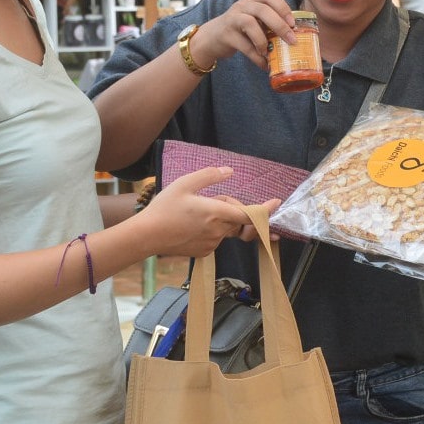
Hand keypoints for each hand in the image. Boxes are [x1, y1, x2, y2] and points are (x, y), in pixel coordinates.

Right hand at [139, 167, 256, 256]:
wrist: (147, 235)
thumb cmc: (164, 208)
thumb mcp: (184, 184)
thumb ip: (209, 175)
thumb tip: (229, 170)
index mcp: (216, 212)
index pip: (249, 214)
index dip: (265, 209)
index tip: (276, 203)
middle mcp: (218, 230)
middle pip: (237, 218)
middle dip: (231, 207)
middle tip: (210, 199)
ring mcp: (212, 243)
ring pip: (226, 228)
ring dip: (220, 219)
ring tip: (195, 213)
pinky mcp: (205, 252)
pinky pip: (216, 238)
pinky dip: (212, 230)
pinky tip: (192, 225)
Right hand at [187, 0, 297, 72]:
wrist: (213, 38)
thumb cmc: (242, 29)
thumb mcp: (256, 20)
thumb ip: (271, 23)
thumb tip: (297, 38)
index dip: (283, 7)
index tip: (293, 23)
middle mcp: (242, 5)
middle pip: (262, 9)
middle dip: (279, 25)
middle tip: (291, 40)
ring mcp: (232, 18)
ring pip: (250, 23)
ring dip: (264, 40)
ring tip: (271, 53)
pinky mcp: (226, 34)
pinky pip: (244, 45)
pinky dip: (256, 57)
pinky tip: (264, 65)